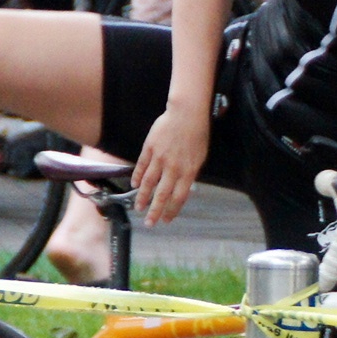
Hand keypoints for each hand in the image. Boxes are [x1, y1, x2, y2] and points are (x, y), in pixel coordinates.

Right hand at [131, 107, 208, 226]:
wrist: (186, 114)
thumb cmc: (197, 135)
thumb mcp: (200, 156)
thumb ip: (190, 173)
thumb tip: (185, 189)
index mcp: (188, 170)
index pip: (179, 196)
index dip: (172, 210)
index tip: (167, 220)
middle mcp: (173, 167)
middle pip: (162, 194)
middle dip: (156, 211)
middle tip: (149, 223)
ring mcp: (160, 158)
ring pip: (149, 182)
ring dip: (143, 197)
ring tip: (138, 208)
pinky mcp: (149, 148)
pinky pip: (142, 166)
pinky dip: (138, 177)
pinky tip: (135, 186)